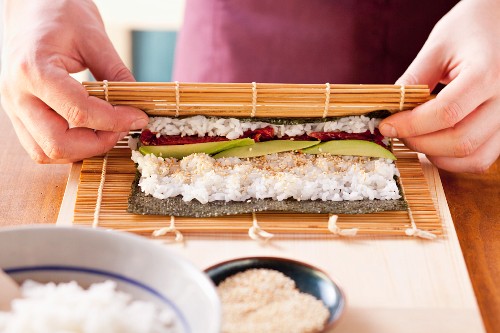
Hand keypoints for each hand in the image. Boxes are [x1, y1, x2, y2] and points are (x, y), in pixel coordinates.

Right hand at [0, 0, 147, 162]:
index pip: (79, 112)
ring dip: (82, 151)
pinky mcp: (18, 114)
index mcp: (33, 71)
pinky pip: (39, 146)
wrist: (28, 5)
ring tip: (107, 131)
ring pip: (45, 153)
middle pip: (57, 143)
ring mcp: (13, 107)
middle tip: (123, 128)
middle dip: (98, 143)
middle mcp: (17, 94)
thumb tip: (138, 104)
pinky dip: (68, 147)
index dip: (115, 121)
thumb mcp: (93, 36)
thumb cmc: (57, 12)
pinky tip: (90, 132)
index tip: (139, 118)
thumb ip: (115, 72)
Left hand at [379, 0, 499, 172]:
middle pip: (460, 141)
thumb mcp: (438, 47)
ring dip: (437, 157)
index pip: (446, 113)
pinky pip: (482, 158)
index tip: (386, 125)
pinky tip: (434, 146)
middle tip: (398, 132)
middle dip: (420, 143)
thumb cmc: (471, 28)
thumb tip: (388, 111)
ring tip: (415, 140)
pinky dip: (454, 160)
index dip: (410, 125)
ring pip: (473, 158)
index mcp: (487, 74)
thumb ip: (414, 80)